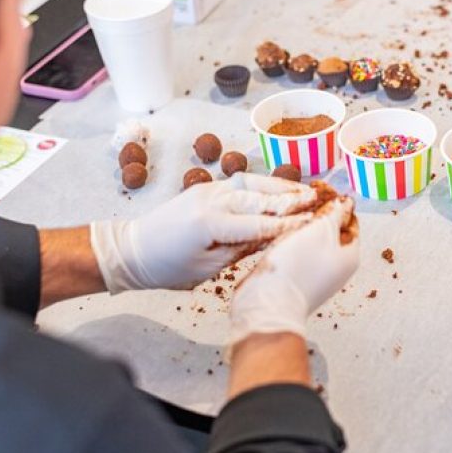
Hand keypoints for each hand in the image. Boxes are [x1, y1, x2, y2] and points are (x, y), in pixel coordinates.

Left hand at [90, 173, 316, 292]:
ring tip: (304, 190)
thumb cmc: (168, 267)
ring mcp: (208, 189)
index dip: (288, 225)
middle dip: (291, 199)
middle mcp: (211, 199)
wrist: (134, 249)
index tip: (313, 224)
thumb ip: (241, 249)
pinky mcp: (206, 188)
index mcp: (211, 223)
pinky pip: (239, 184)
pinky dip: (262, 185)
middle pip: (260, 197)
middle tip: (318, 199)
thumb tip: (270, 238)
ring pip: (251, 184)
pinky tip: (277, 189)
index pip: (260, 223)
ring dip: (279, 186)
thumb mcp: (208, 268)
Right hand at [228, 194, 358, 348]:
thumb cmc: (298, 266)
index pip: (351, 220)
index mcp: (350, 255)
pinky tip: (277, 232)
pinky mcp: (295, 278)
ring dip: (300, 225)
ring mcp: (316, 274)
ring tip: (287, 212)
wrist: (267, 304)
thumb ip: (336, 212)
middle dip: (318, 213)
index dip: (337, 202)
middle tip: (301, 199)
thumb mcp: (322, 230)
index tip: (320, 190)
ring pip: (311, 240)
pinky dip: (289, 239)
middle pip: (331, 230)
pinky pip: (296, 252)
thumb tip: (347, 201)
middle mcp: (336, 266)